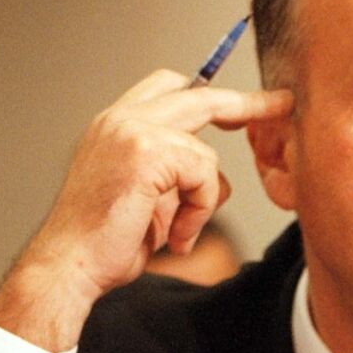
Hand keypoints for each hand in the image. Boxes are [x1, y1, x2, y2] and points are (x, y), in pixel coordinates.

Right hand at [0, 70, 292, 351]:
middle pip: (199, 95)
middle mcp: (120, 119)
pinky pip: (203, 173)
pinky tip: (175, 235)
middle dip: (246, 103)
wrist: (70, 265)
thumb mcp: (150, 201)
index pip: (168, 87)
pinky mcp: (145, 151)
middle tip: (282, 103)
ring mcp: (131, 130)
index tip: (243, 104)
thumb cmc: (105, 242)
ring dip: (203, 198)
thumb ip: (178, 177)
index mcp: (116, 125)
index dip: (209, 92)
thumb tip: (219, 179)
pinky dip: (199, 210)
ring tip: (179, 230)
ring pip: (204, 151)